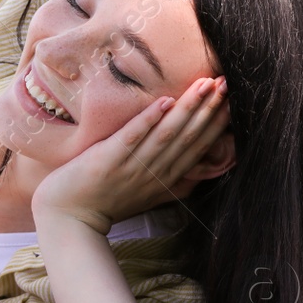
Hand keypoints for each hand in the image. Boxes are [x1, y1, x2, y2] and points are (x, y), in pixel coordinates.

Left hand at [31, 76, 228, 233]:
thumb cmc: (105, 202)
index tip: (234, 100)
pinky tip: (164, 101)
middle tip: (227, 84)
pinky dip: (148, 120)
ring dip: (187, 109)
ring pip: (166, 135)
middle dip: (210, 109)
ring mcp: (131, 167)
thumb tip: (196, 167)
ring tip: (204, 84)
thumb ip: (169, 178)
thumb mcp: (146, 193)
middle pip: (188, 138)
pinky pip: (132, 138)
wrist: (68, 218)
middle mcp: (153, 173)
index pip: (198, 148)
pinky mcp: (107, 161)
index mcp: (165, 179)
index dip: (217, 124)